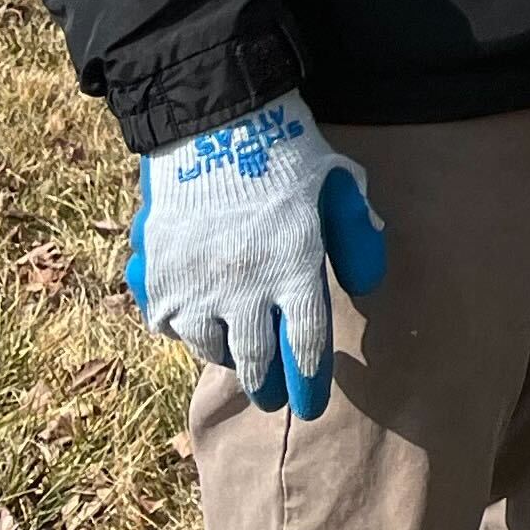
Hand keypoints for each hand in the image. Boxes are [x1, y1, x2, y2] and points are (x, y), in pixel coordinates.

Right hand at [124, 92, 388, 417]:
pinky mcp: (161, 281)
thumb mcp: (338, 183)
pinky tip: (196, 320)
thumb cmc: (285, 150)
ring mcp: (199, 289)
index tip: (310, 405)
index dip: (310, 382)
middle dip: (269, 385)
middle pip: (258, 361)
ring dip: (229, 354)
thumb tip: (368, 281)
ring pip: (214, 347)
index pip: (307, 347)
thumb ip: (356, 233)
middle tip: (274, 396)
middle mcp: (247, 291)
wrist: (213, 124)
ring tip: (238, 353)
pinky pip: (171, 325)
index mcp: (296, 269)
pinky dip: (185, 327)